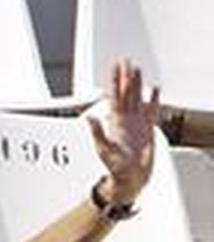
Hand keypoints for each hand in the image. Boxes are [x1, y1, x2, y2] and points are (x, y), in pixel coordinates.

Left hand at [88, 59, 159, 205]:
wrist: (129, 179)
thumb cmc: (115, 168)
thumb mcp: (103, 149)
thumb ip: (96, 133)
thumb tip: (88, 118)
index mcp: (115, 123)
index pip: (115, 97)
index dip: (115, 82)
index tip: (115, 67)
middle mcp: (125, 120)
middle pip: (126, 94)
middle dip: (126, 78)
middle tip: (126, 62)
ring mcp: (136, 124)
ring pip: (138, 99)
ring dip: (137, 84)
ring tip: (137, 70)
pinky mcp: (147, 130)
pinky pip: (152, 111)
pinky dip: (153, 100)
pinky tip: (154, 90)